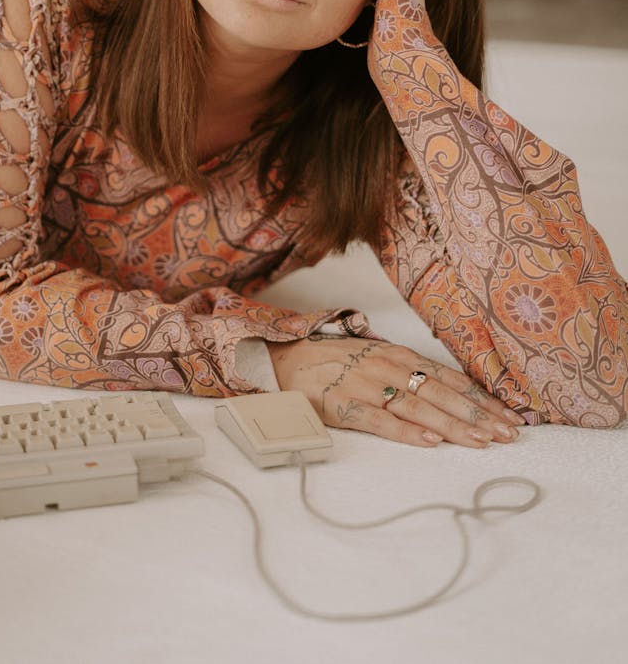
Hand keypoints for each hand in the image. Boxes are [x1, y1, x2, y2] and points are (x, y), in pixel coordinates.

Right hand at [266, 335, 525, 448]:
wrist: (287, 354)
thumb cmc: (337, 359)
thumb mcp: (378, 357)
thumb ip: (409, 372)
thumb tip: (451, 391)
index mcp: (400, 356)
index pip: (451, 380)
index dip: (482, 399)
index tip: (510, 417)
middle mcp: (389, 367)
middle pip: (443, 394)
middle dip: (479, 415)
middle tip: (509, 434)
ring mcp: (367, 385)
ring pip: (419, 407)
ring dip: (453, 425)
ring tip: (481, 441)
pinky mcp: (345, 405)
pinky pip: (381, 420)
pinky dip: (407, 431)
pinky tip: (431, 441)